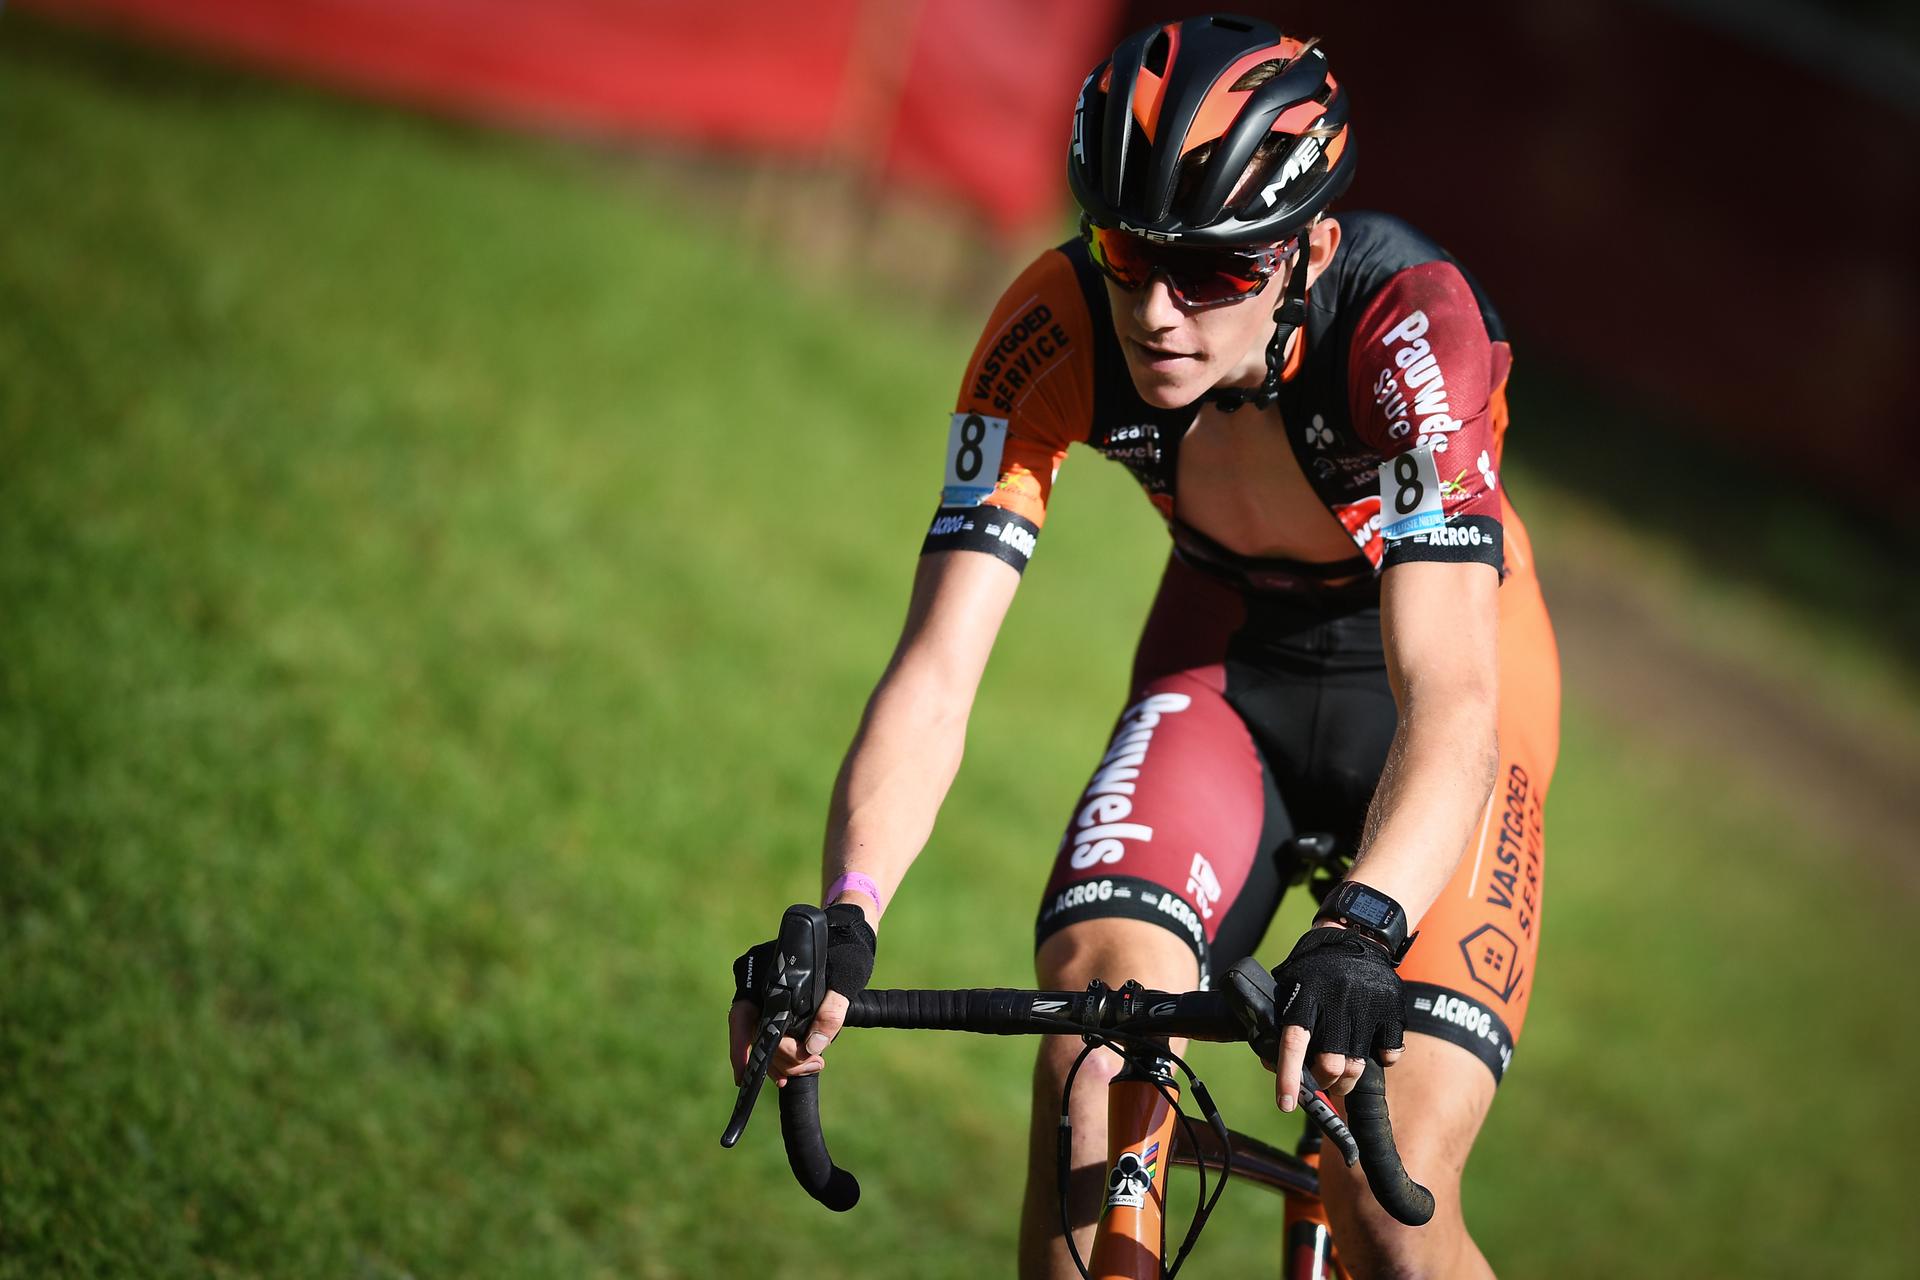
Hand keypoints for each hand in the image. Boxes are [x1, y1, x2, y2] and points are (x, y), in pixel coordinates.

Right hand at [728, 903, 875, 1087]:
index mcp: (765, 970)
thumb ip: (832, 1011)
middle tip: (812, 1065)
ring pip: (764, 1036)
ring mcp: (767, 993)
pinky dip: (785, 1051)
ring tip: (813, 1066)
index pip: (742, 1016)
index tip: (744, 1076)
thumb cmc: (847, 949)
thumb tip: (814, 1046)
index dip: (740, 1048)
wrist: (850, 932)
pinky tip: (798, 1066)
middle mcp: (758, 982)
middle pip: (754, 1033)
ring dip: (785, 1058)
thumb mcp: (845, 977)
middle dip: (778, 1059)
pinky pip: (774, 1032)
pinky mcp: (780, 1002)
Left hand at [1268, 925, 1405, 1109]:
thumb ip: (1283, 1021)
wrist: (1357, 936)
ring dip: (1347, 1081)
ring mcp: (1367, 1005)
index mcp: (1307, 995)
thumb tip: (1271, 1065)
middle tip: (1322, 1082)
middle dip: (1323, 1082)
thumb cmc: (1317, 969)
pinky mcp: (1392, 1008)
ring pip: (1357, 1066)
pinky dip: (1381, 1061)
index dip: (1288, 1077)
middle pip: (1330, 1064)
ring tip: (1342, 1079)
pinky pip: (1389, 1055)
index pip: (1294, 1043)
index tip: (1286, 1104)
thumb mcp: (1291, 984)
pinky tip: (1371, 1052)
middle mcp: (1337, 1000)